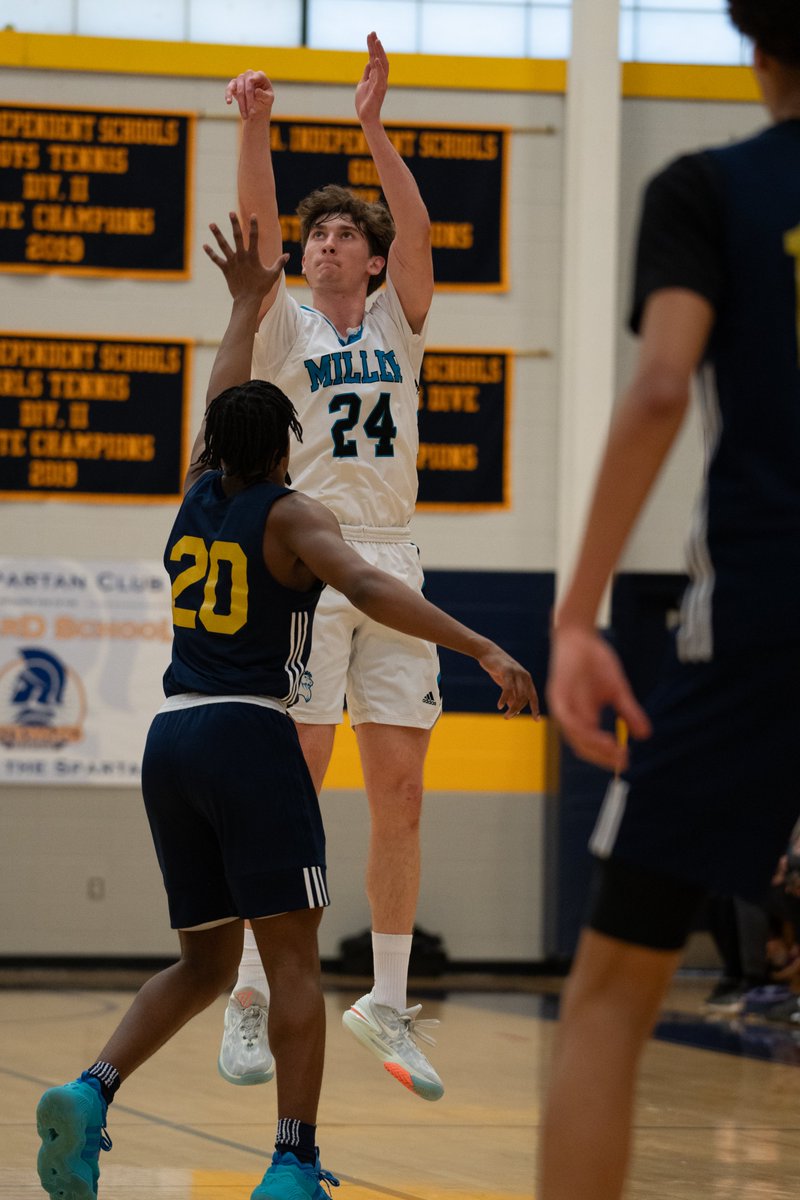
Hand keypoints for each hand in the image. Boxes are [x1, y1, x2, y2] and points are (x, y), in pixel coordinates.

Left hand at [203, 213, 287, 301]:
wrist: (248, 300)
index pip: (254, 237)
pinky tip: (204, 245)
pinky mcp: (226, 269)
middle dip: (234, 224)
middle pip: (237, 236)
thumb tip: (288, 255)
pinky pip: (217, 259)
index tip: (253, 215)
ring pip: (223, 245)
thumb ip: (279, 264)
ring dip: (217, 234)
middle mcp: (241, 257)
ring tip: (211, 224)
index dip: (254, 225)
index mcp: (253, 256)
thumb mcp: (273, 275)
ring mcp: (232, 262)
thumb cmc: (261, 288)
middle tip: (231, 213)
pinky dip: (210, 253)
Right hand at [225, 70, 273, 119]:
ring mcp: (241, 79)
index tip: (254, 93)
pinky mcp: (234, 85)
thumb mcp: (268, 100)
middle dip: (248, 97)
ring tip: (245, 115)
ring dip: (241, 102)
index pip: (255, 76)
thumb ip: (264, 95)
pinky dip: (228, 95)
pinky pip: (229, 88)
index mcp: (260, 76)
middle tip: (251, 111)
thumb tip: (257, 91)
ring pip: (239, 87)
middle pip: (246, 82)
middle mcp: (250, 75)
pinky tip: (229, 102)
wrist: (257, 109)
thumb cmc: (264, 102)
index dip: (253, 84)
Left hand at [355, 31, 388, 125]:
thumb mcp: (363, 83)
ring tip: (376, 41)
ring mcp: (381, 83)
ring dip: (379, 52)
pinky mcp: (379, 90)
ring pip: (382, 64)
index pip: (374, 57)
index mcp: (376, 76)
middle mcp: (380, 77)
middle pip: (379, 57)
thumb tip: (369, 62)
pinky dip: (378, 67)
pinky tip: (375, 58)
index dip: (372, 46)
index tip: (370, 34)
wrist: (366, 117)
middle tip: (373, 32)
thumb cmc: (364, 102)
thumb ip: (367, 73)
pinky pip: (380, 77)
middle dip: (376, 45)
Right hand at [477, 645, 539, 718]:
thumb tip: (515, 710)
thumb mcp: (507, 683)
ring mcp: (516, 673)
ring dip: (512, 708)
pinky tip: (500, 706)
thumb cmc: (498, 669)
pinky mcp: (507, 671)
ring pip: (518, 695)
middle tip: (507, 718)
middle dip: (517, 710)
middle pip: (524, 698)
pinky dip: (504, 699)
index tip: (537, 721)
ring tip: (505, 716)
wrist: (488, 653)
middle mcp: (524, 676)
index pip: (533, 697)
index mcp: (527, 679)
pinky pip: (508, 689)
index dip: (535, 709)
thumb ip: (512, 695)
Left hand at [546, 623, 650, 770]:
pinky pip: (565, 717)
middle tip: (622, 760)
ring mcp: (562, 707)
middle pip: (582, 747)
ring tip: (614, 749)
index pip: (592, 746)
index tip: (626, 762)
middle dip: (602, 756)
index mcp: (583, 718)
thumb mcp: (617, 690)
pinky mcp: (556, 695)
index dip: (607, 757)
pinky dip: (579, 727)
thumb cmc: (596, 661)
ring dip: (594, 745)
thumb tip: (645, 735)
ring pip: (574, 735)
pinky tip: (595, 731)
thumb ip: (628, 711)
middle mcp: (570, 716)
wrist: (579, 635)